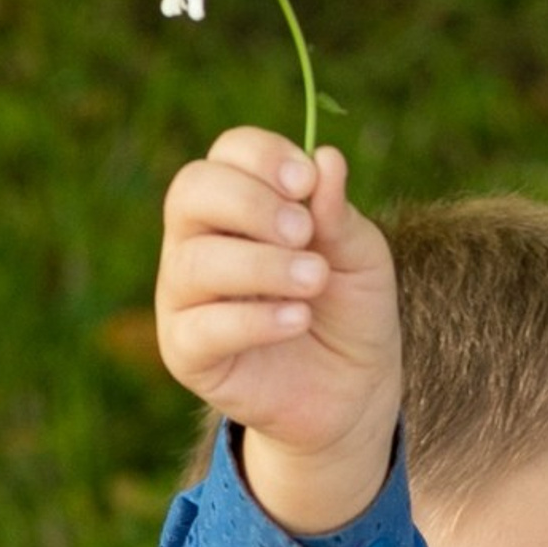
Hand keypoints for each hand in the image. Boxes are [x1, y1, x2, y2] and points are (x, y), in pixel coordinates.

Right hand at [155, 128, 399, 534]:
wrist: (355, 393)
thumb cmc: (351, 312)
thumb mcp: (361, 260)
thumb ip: (338, 215)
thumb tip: (324, 158)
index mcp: (238, 204)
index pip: (228, 154)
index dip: (262, 157)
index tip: (306, 181)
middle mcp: (199, 241)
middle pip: (192, 192)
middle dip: (250, 203)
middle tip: (303, 231)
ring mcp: (186, 295)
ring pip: (196, 261)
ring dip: (261, 265)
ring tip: (315, 281)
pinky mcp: (186, 351)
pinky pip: (203, 326)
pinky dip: (254, 319)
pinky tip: (297, 320)